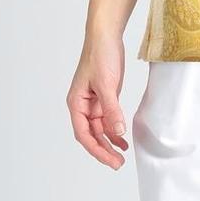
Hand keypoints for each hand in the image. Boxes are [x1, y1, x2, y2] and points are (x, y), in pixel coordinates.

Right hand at [68, 33, 128, 168]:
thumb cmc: (100, 55)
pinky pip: (108, 120)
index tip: (110, 160)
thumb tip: (117, 132)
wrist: (106, 36)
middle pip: (91, 135)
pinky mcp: (105, 98)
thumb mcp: (106, 84)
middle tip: (118, 164)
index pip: (83, 134)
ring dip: (109, 143)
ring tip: (122, 157)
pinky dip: (115, 131)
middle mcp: (82, 106)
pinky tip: (123, 141)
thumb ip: (112, 109)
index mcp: (76, 103)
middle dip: (103, 150)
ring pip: (100, 130)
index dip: (96, 150)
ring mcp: (93, 103)